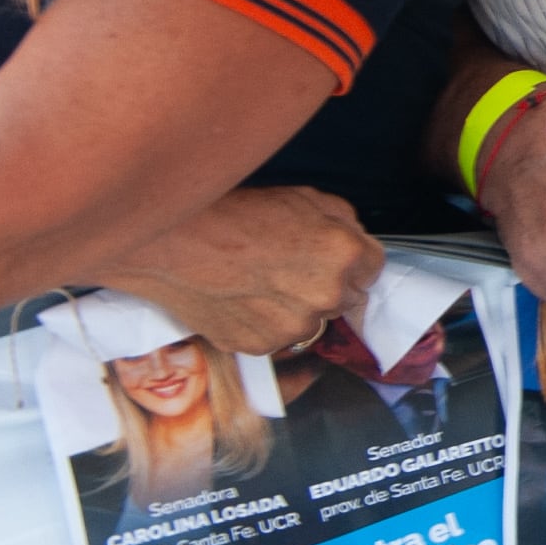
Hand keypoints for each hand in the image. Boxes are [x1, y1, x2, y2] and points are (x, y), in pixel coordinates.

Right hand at [89, 184, 382, 355]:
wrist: (172, 241)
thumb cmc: (236, 213)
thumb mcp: (305, 198)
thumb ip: (344, 224)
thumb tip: (356, 242)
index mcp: (344, 257)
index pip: (373, 269)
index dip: (351, 259)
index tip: (330, 254)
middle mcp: (325, 298)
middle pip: (344, 297)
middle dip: (326, 283)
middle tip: (287, 264)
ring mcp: (289, 327)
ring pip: (308, 321)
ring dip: (295, 307)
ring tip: (258, 280)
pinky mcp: (256, 346)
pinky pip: (274, 337)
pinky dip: (263, 322)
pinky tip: (240, 297)